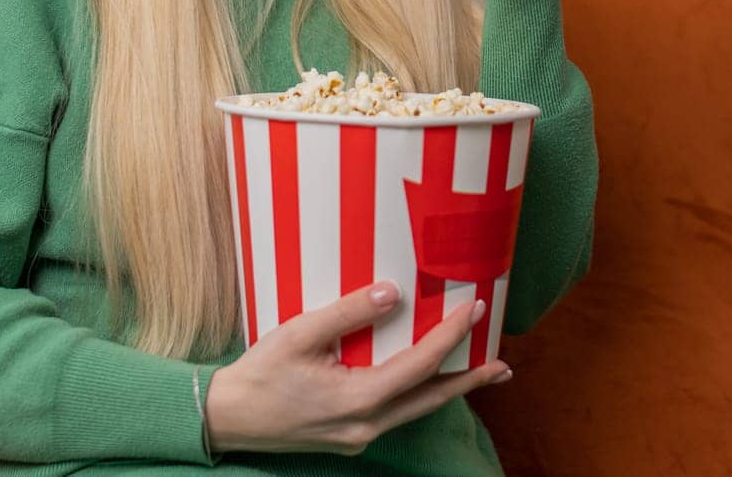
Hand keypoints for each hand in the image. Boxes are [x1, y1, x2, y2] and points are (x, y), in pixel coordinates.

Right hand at [204, 280, 511, 455]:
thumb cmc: (259, 374)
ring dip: (448, 390)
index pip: (419, 365)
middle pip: (431, 399)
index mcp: (357, 399)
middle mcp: (365, 425)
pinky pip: (396, 413)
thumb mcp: (299, 334)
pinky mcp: (349, 437)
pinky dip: (418, 395)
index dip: (450, 336)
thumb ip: (348, 313)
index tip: (474, 310)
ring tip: (480, 373)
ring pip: (416, 410)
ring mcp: (358, 436)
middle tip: (504, 364)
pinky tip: (426, 381)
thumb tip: (393, 294)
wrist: (227, 419)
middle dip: (470, 380)